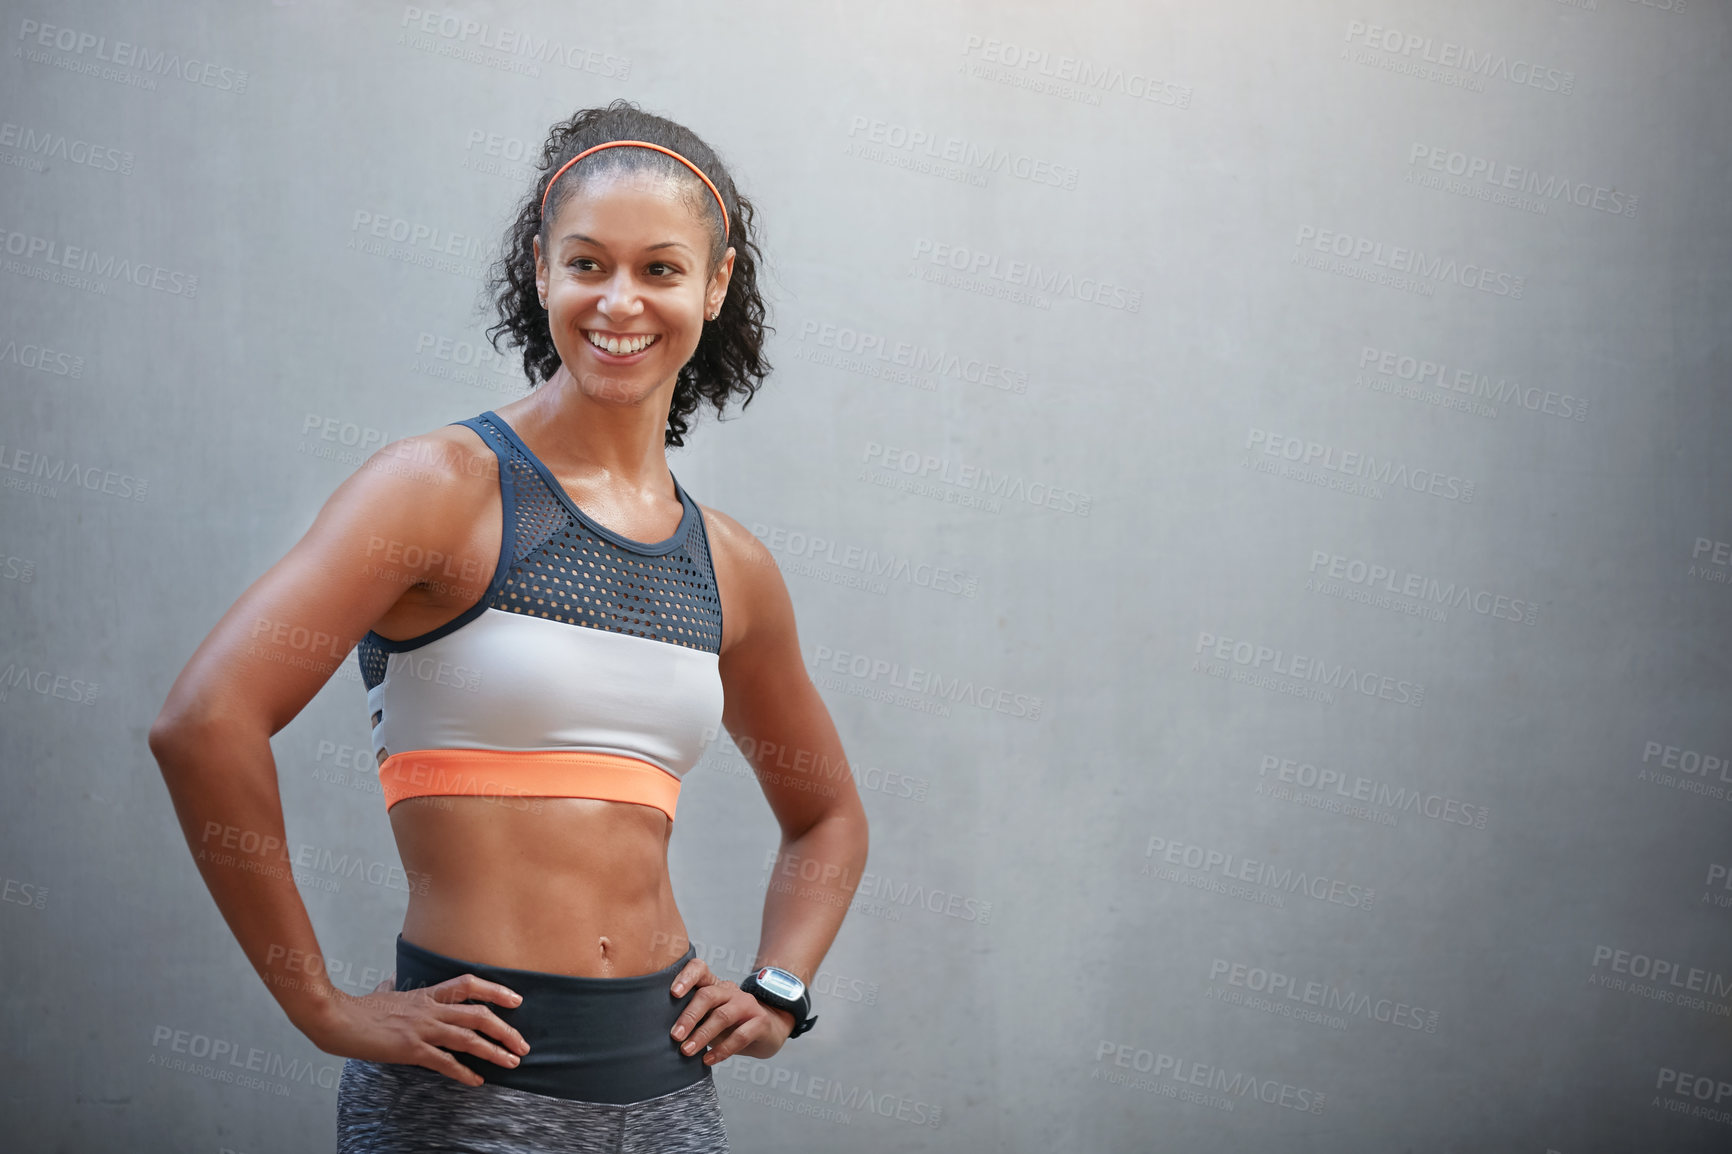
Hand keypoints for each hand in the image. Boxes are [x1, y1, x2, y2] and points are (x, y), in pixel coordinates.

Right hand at [304, 971, 531, 1086]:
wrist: (337, 1019)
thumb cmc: (358, 1008)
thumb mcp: (381, 992)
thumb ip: (391, 987)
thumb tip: (388, 981)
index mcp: (426, 994)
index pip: (469, 984)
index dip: (496, 990)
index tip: (516, 1000)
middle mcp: (430, 1009)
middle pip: (478, 1014)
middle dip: (506, 1030)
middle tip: (523, 1045)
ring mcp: (422, 1028)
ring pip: (468, 1038)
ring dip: (494, 1051)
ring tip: (512, 1062)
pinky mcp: (411, 1049)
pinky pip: (445, 1062)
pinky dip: (464, 1073)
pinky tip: (477, 1081)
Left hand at [668, 958, 795, 1065]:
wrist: (767, 1031)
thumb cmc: (728, 1025)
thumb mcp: (709, 1016)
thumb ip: (690, 1016)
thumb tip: (654, 1032)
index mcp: (713, 985)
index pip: (699, 969)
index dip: (686, 977)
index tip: (673, 994)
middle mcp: (730, 991)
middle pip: (708, 995)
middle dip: (689, 1016)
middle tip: (674, 1036)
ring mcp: (746, 1004)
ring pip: (722, 1016)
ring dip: (702, 1035)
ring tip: (686, 1051)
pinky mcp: (760, 1022)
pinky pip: (740, 1036)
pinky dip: (722, 1050)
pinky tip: (708, 1060)